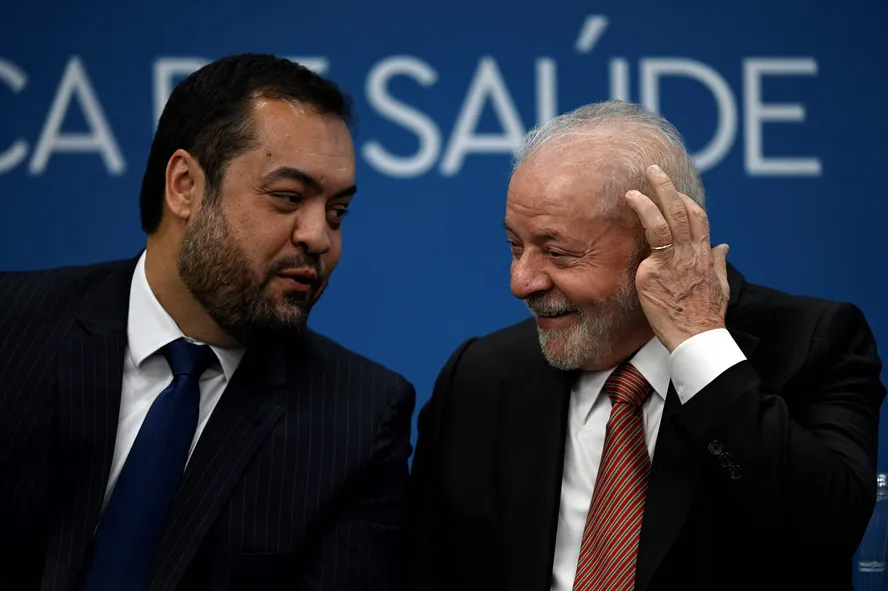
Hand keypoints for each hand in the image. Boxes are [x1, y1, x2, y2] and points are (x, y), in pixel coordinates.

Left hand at [624, 165, 729, 351]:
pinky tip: (630, 211)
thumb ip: (717, 261)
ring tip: (633, 190)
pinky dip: (642, 224)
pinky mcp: (653, 274)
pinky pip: (648, 246)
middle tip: (653, 171)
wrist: (696, 338)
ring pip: (663, 222)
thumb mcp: (719, 285)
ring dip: (648, 201)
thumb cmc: (706, 316)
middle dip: (666, 188)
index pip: (698, 218)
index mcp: (704, 255)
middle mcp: (690, 254)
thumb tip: (723, 245)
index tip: (673, 192)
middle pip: (681, 211)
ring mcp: (671, 262)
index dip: (685, 201)